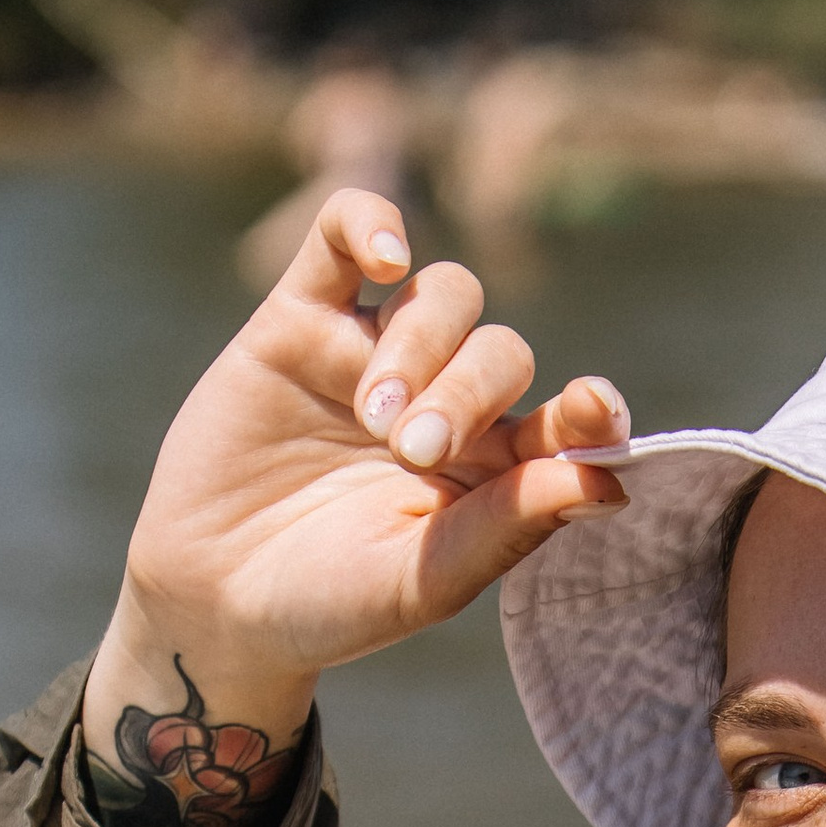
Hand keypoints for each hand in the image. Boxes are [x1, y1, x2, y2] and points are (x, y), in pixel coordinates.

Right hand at [81, 191, 627, 826]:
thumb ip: (509, 527)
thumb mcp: (422, 580)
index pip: (563, 420)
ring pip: (440, 295)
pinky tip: (387, 253)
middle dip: (466, 393)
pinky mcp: (300, 319)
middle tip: (411, 450)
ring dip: (422, 343)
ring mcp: (374, 354)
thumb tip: (612, 481)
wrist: (213, 599)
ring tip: (373, 415)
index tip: (591, 410)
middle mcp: (444, 401)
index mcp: (491, 470)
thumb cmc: (329, 603)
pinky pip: (347, 234)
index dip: (588, 407)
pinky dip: (373, 223)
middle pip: (499, 351)